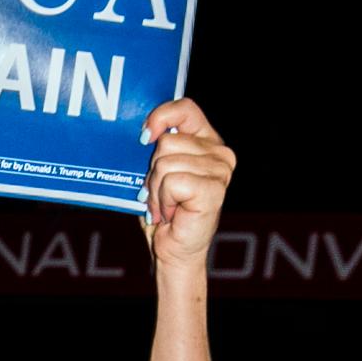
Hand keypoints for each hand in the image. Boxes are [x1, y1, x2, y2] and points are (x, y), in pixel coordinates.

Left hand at [136, 100, 234, 273]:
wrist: (174, 252)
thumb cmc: (164, 212)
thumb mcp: (157, 172)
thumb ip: (157, 147)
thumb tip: (141, 130)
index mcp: (208, 141)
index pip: (185, 109)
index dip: (161, 117)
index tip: (144, 137)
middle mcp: (220, 153)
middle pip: (166, 143)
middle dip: (152, 172)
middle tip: (160, 194)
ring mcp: (220, 171)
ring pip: (165, 164)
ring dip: (156, 190)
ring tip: (166, 206)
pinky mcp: (213, 189)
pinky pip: (172, 182)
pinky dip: (163, 201)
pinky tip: (172, 213)